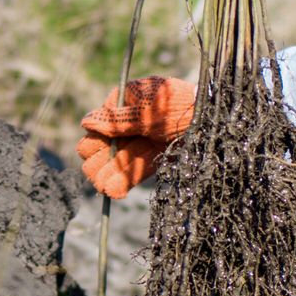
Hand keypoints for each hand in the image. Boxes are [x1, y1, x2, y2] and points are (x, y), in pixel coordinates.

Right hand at [75, 77, 196, 198]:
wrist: (210, 118)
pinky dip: (121, 182)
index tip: (104, 147)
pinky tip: (114, 193)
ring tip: (104, 188)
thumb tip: (86, 123)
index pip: (97, 124)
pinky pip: (130, 172)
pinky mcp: (149, 158)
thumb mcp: (146, 112)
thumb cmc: (177, 106)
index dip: (96, 138)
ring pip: (112, 163)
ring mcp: (137, 141)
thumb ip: (118, 121)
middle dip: (96, 161)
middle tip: (96, 174)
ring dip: (105, 176)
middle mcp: (127, 123)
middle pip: (100, 146)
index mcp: (122, 102)